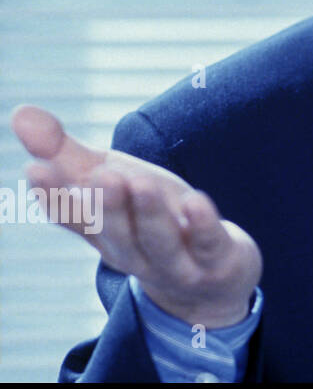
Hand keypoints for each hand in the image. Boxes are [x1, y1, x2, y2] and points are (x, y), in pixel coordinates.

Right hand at [10, 105, 261, 327]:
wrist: (212, 277)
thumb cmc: (150, 217)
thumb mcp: (111, 181)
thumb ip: (65, 153)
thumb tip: (18, 112)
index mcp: (101, 233)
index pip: (72, 218)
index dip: (54, 198)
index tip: (37, 170)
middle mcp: (133, 252)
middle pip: (115, 232)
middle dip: (106, 205)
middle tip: (99, 175)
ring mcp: (176, 263)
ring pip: (158, 242)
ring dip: (148, 214)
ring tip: (140, 181)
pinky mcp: (217, 260)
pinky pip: (208, 244)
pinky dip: (201, 225)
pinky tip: (196, 201)